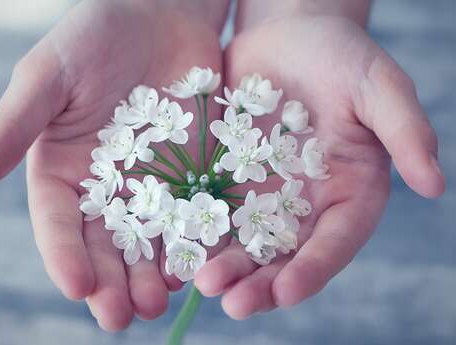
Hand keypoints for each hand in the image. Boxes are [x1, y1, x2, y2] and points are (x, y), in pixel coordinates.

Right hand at [0, 0, 227, 330]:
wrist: (161, 15)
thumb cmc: (97, 36)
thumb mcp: (50, 76)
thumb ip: (15, 123)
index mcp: (65, 171)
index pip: (61, 224)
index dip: (66, 257)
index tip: (79, 287)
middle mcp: (109, 186)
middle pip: (107, 244)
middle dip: (114, 281)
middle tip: (122, 317)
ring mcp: (154, 183)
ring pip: (152, 239)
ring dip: (154, 273)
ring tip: (160, 301)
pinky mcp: (193, 172)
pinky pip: (195, 213)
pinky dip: (196, 242)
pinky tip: (201, 265)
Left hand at [194, 14, 444, 318]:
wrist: (288, 35)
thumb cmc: (340, 56)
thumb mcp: (378, 86)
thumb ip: (405, 131)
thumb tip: (435, 184)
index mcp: (348, 191)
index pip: (335, 241)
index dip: (313, 269)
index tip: (287, 292)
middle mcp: (307, 202)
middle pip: (286, 255)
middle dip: (262, 283)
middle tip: (235, 304)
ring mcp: (265, 193)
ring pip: (246, 241)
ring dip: (227, 266)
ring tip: (203, 283)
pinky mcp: (232, 177)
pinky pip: (214, 210)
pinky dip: (200, 232)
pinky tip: (180, 249)